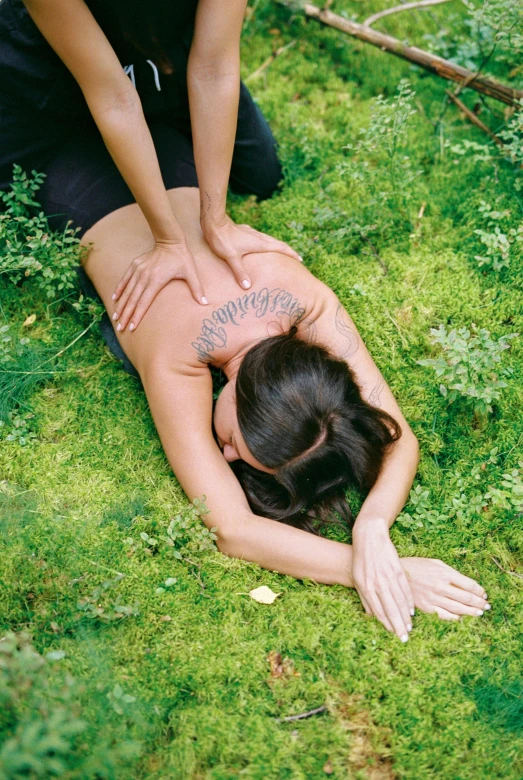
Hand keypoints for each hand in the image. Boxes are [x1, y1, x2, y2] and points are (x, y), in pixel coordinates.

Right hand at [112, 240, 206, 331]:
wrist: (170, 240)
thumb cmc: (182, 258)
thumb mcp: (191, 272)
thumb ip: (197, 289)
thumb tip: (205, 303)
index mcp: (156, 280)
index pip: (144, 302)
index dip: (137, 316)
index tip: (131, 327)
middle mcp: (144, 276)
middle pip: (133, 300)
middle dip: (126, 314)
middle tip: (120, 327)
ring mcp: (138, 270)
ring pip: (127, 291)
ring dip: (121, 305)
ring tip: (115, 318)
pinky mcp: (135, 265)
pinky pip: (124, 280)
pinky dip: (119, 289)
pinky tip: (114, 299)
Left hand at [203, 216, 301, 289]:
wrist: (214, 222)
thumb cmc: (222, 240)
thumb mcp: (231, 258)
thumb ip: (240, 272)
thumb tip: (247, 286)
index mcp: (259, 243)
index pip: (280, 248)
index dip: (291, 254)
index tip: (300, 259)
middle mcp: (258, 237)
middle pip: (278, 243)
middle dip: (287, 251)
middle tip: (296, 257)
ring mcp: (252, 233)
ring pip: (269, 240)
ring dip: (277, 246)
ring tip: (282, 252)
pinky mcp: (245, 231)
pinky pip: (260, 238)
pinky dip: (266, 243)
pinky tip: (261, 244)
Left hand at [352, 518, 414, 641]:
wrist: (370, 538)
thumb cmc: (361, 560)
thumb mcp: (357, 579)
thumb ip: (365, 597)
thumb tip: (371, 616)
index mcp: (366, 587)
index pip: (378, 611)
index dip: (386, 625)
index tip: (392, 635)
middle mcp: (378, 584)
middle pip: (390, 609)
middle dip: (398, 626)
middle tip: (404, 638)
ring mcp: (389, 577)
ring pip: (399, 601)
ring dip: (405, 617)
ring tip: (410, 627)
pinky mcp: (398, 570)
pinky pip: (405, 590)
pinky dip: (409, 602)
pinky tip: (411, 611)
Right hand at [401, 557, 489, 619]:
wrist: (396, 575)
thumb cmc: (417, 566)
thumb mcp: (435, 563)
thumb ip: (451, 573)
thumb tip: (466, 584)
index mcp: (445, 573)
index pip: (469, 585)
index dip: (479, 591)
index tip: (484, 594)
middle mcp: (441, 586)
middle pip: (467, 598)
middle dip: (479, 603)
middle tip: (487, 606)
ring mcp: (434, 598)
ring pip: (458, 608)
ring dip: (472, 612)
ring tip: (479, 613)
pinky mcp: (427, 607)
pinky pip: (445, 615)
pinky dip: (456, 618)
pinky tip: (462, 618)